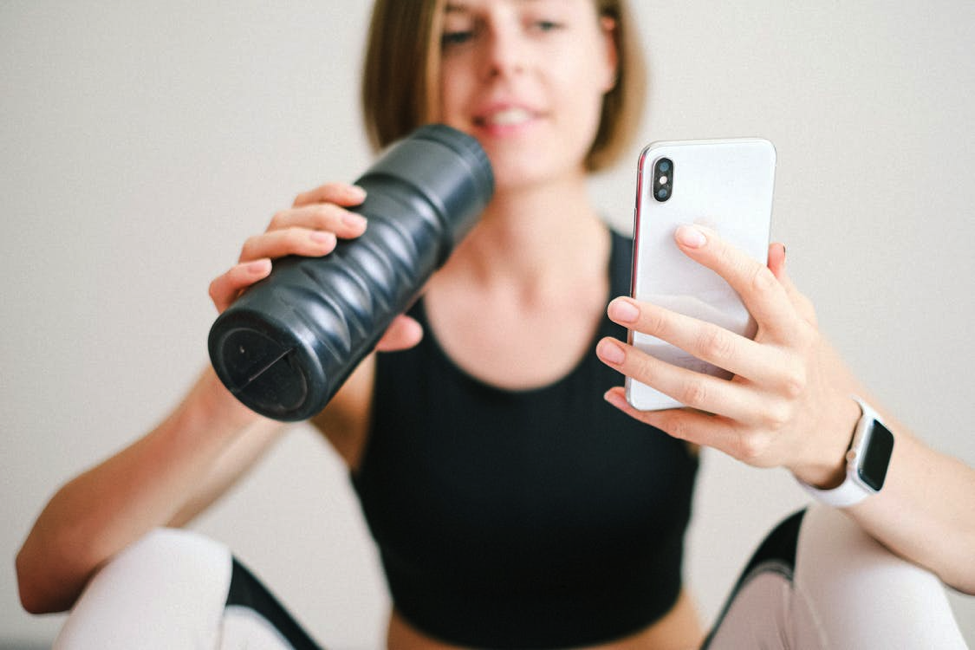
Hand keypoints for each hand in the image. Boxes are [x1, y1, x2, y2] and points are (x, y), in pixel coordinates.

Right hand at [207, 182, 421, 351]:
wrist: (260, 379)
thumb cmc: (303, 339)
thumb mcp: (350, 333)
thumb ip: (380, 330)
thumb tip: (414, 332)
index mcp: (292, 250)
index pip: (305, 206)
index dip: (328, 194)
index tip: (360, 197)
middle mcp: (266, 258)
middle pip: (284, 219)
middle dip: (321, 215)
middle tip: (355, 228)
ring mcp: (243, 282)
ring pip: (256, 244)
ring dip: (291, 238)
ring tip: (325, 245)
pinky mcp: (226, 310)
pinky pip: (221, 286)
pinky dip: (239, 274)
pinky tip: (264, 270)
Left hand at [596, 224, 859, 486]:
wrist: (824, 434)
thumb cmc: (798, 365)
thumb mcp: (801, 324)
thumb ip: (780, 287)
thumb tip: (770, 245)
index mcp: (796, 333)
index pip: (757, 286)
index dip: (721, 257)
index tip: (683, 234)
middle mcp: (783, 374)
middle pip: (711, 343)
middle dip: (659, 323)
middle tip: (618, 306)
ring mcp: (764, 413)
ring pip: (691, 388)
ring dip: (642, 368)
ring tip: (606, 349)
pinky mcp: (743, 444)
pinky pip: (684, 426)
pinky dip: (645, 411)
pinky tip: (617, 394)